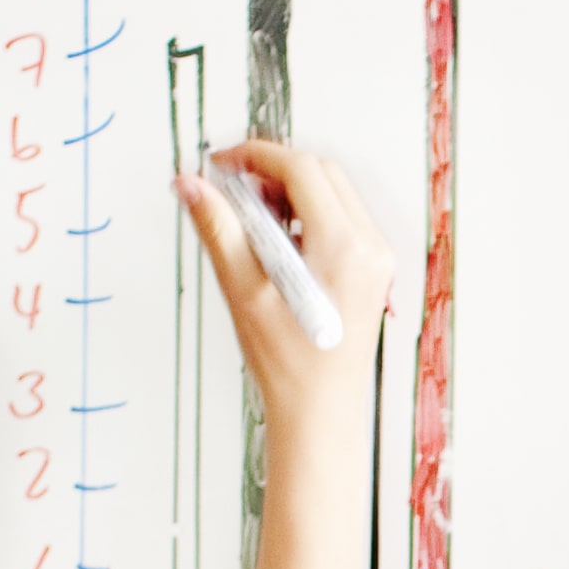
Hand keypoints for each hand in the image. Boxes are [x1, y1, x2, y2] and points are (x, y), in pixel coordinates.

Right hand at [185, 140, 396, 432]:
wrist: (320, 412)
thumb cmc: (289, 366)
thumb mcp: (244, 292)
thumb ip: (218, 230)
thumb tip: (192, 186)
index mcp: (342, 248)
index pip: (301, 169)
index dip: (256, 155)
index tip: (221, 162)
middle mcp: (369, 246)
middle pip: (322, 173)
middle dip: (274, 170)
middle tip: (233, 190)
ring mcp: (376, 258)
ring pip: (333, 192)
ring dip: (290, 192)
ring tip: (252, 221)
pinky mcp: (372, 270)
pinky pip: (342, 218)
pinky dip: (307, 215)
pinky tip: (278, 243)